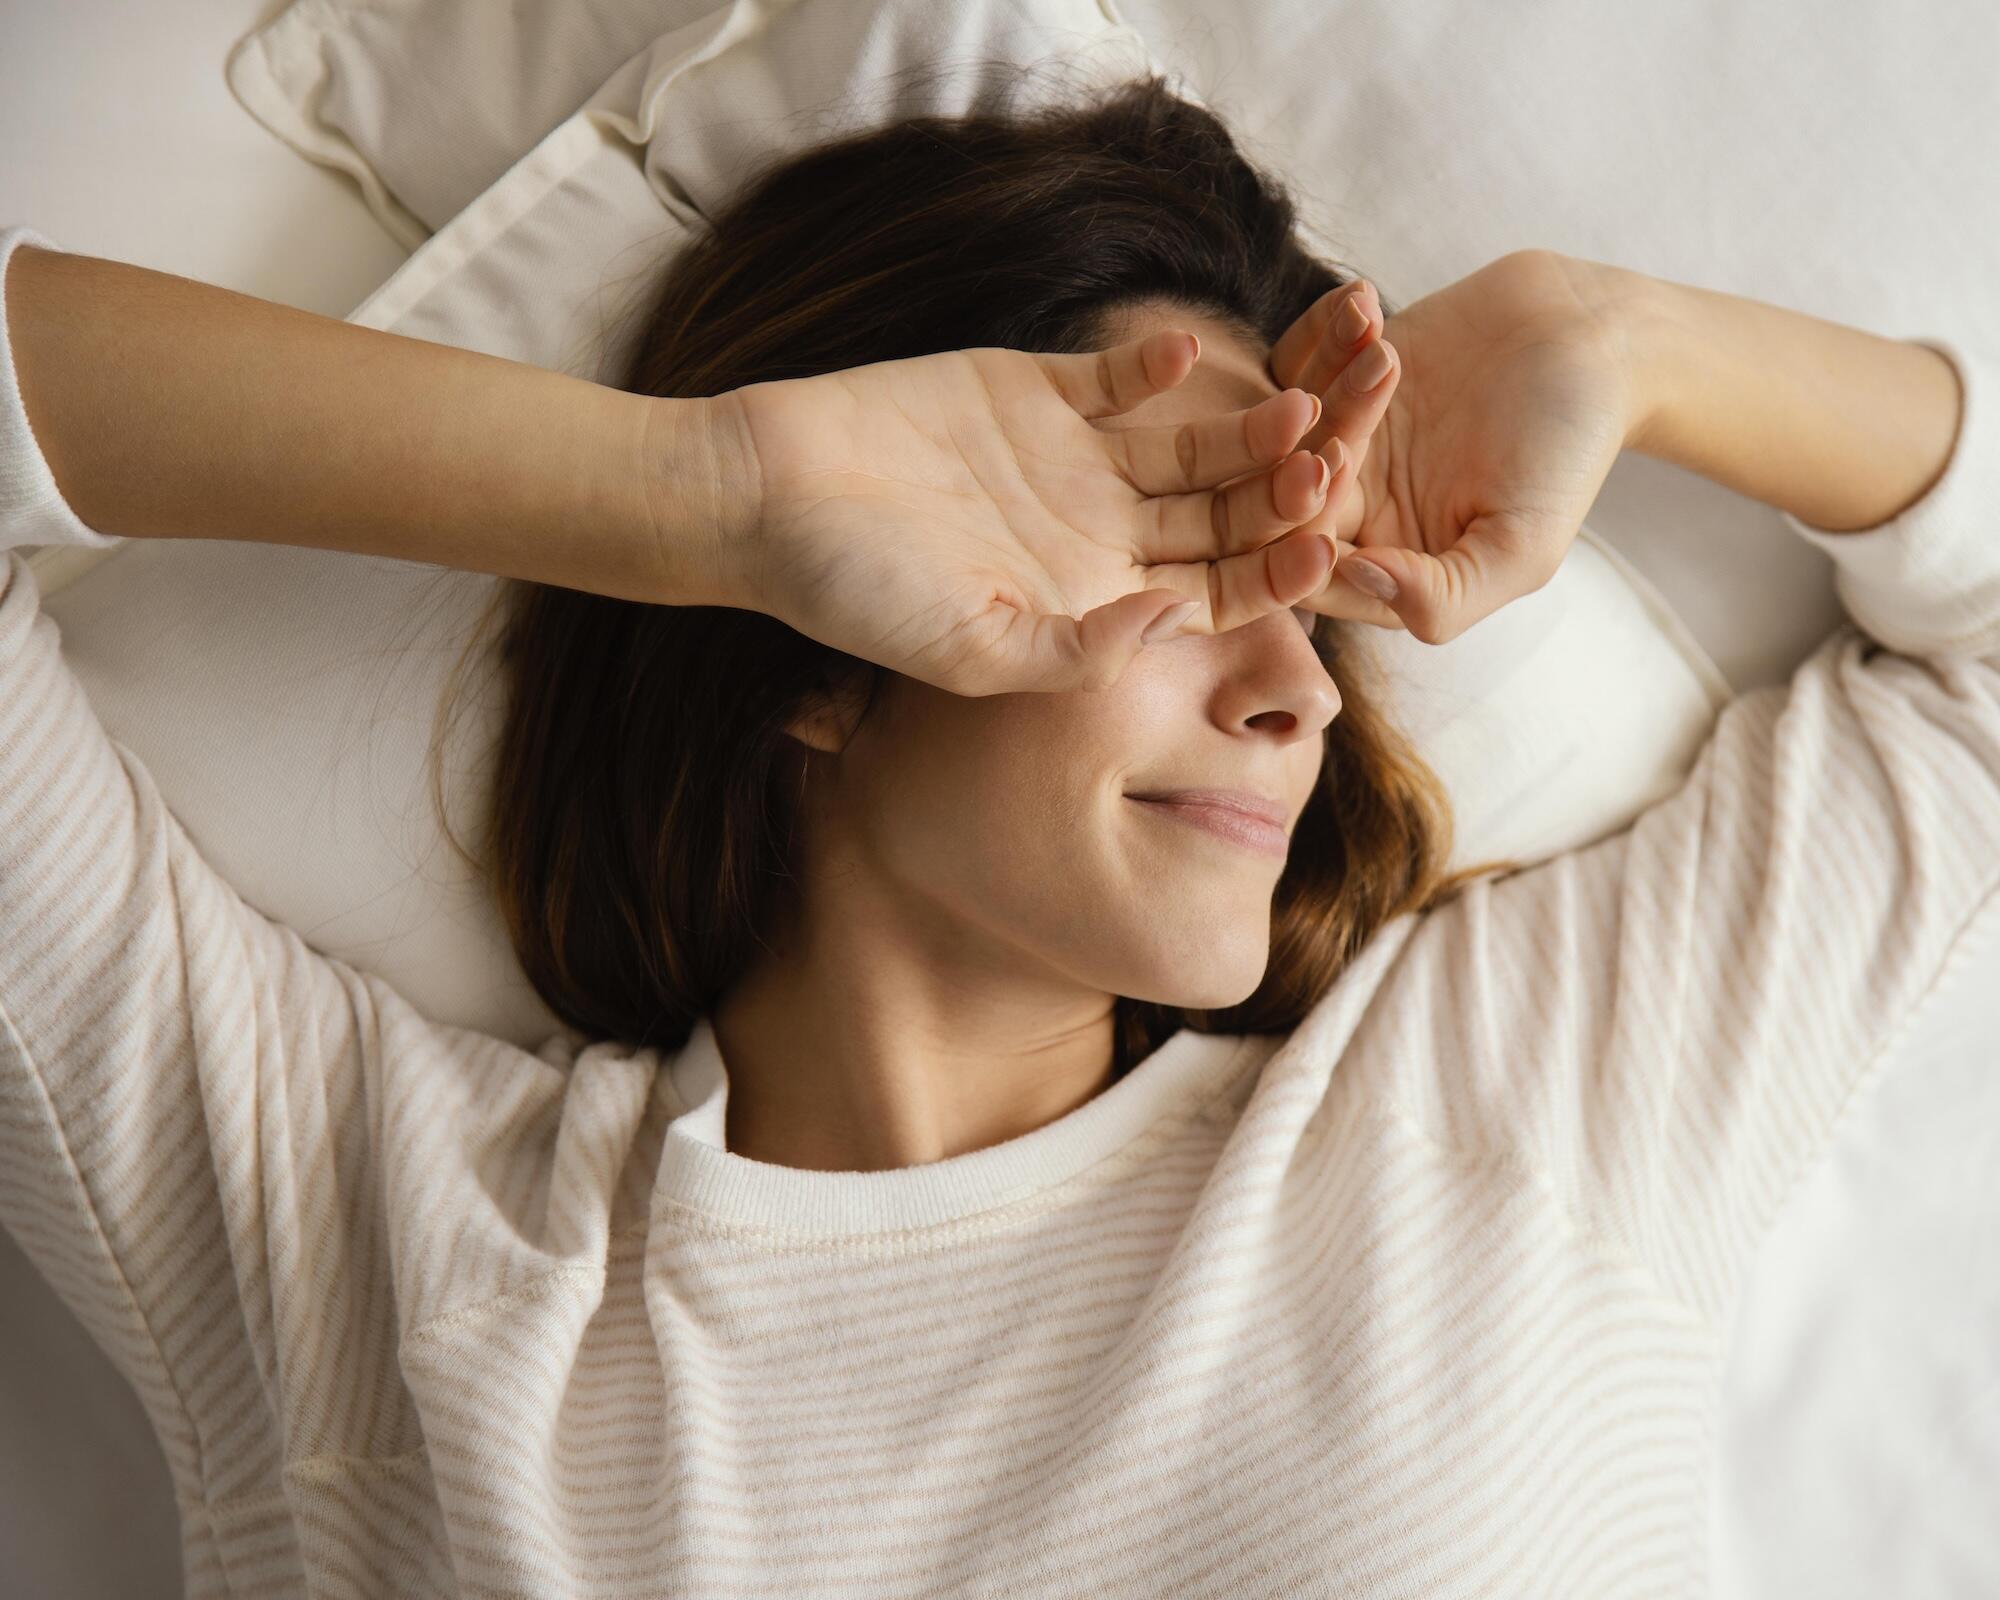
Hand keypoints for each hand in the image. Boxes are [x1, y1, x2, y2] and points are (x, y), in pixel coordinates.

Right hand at [703, 329, 1341, 695]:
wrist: (769, 495)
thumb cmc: (858, 591)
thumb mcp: (971, 650)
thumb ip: (1076, 651)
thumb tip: (1174, 624)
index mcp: (1093, 601)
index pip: (1212, 596)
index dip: (1271, 578)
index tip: (1321, 556)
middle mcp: (1097, 532)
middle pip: (1220, 517)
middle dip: (1279, 500)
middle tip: (1332, 473)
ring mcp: (1071, 457)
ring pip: (1189, 445)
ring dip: (1241, 428)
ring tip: (1291, 408)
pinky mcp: (1034, 388)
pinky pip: (1116, 377)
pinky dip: (1154, 365)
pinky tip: (1190, 354)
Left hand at [1269, 250, 1642, 643]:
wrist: (1590, 341)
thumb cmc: (1568, 454)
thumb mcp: (1522, 549)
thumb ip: (1443, 596)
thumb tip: (1357, 580)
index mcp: (1381, 569)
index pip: (1311, 573)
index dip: (1307, 536)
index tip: (1333, 482)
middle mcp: (1349, 510)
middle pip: (1284, 499)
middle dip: (1303, 460)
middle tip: (1335, 421)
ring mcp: (1339, 436)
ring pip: (1288, 426)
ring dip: (1328, 387)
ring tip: (1384, 351)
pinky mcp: (1334, 372)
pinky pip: (1297, 359)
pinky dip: (1322, 332)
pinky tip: (1364, 306)